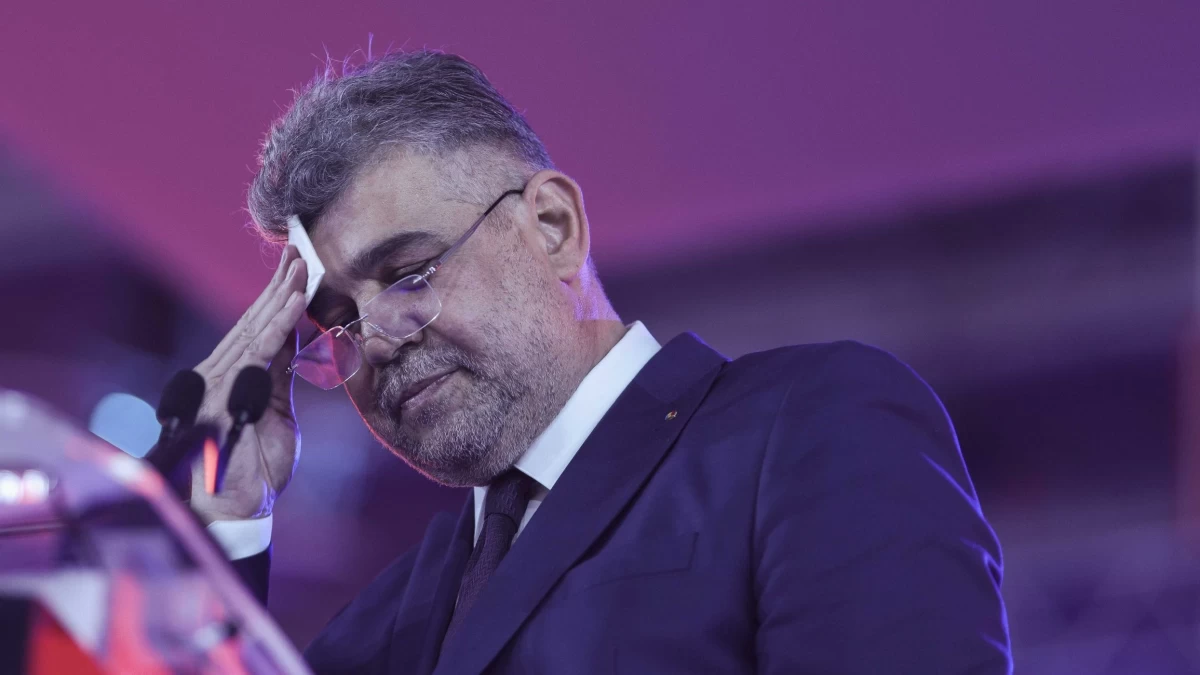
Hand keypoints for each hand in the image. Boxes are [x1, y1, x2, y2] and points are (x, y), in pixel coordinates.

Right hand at [188, 246, 308, 522]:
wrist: (236, 508)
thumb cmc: (256, 467)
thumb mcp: (275, 414)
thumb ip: (279, 378)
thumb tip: (294, 342)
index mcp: (236, 375)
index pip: (261, 328)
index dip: (279, 296)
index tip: (299, 266)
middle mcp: (223, 371)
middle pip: (255, 319)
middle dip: (279, 283)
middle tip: (300, 249)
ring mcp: (221, 380)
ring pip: (256, 328)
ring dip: (281, 294)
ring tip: (302, 265)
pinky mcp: (225, 393)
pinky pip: (258, 351)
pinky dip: (278, 324)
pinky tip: (294, 301)